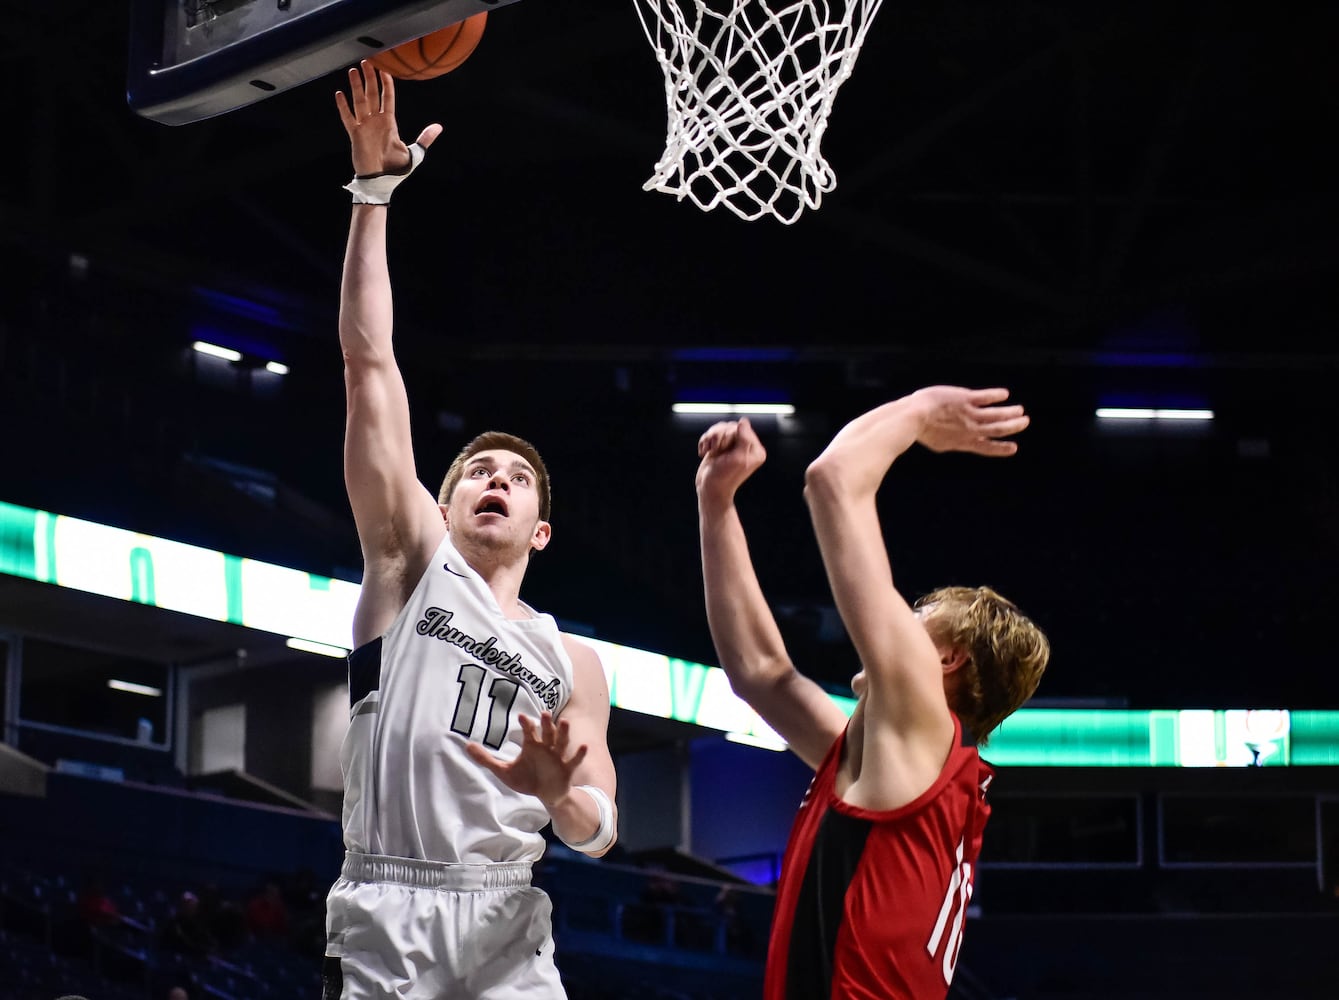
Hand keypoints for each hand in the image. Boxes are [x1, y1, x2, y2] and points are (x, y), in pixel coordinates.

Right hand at [335, 61, 442, 176]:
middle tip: (367, 61)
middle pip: (372, 94)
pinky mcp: (355, 135)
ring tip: (353, 70)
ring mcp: (365, 126)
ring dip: (356, 86)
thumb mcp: (415, 153)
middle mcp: (376, 121)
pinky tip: (339, 94)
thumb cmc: (396, 168)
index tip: (385, 68)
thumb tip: (439, 127)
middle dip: (370, 78)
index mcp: (389, 122)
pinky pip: (348, 118)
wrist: (382, 181)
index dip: (387, 83)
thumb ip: (425, 138)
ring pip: (360, 101)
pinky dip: (343, 107)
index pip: (388, 98)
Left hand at [464, 711, 586, 806]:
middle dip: (546, 723)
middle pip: (547, 733)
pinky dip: (579, 754)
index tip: (521, 716)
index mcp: (532, 746)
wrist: (546, 794)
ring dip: (563, 733)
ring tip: (565, 722)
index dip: (526, 724)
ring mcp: (558, 758)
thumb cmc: (526, 778)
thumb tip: (466, 746)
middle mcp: (546, 748)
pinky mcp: (567, 769)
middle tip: (545, 713)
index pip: (529, 732)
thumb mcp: (504, 770)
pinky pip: (574, 761)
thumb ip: (486, 759)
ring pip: (562, 743)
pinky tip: (584, 746)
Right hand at [696, 418, 766, 503]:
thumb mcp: (738, 459)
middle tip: (716, 452)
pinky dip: (705, 441)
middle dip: (718, 437)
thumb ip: (744, 439)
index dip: (729, 435)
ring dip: (710, 439)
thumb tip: (743, 422)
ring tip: (709, 451)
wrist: (710, 489)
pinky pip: (712, 434)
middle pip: (729, 427)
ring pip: (719, 429)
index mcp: (754, 450)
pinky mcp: (720, 447)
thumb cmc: (724, 478)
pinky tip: (704, 452)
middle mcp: (745, 447)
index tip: (724, 449)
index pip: (741, 428)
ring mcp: (732, 447)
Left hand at [913, 386, 1029, 455]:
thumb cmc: (919, 429)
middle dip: (1013, 426)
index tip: (1013, 448)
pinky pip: (986, 397)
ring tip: (1020, 410)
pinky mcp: (965, 399)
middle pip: (997, 430)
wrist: (913, 417)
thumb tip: (950, 444)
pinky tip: (1004, 394)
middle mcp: (970, 430)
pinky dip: (997, 396)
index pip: (986, 447)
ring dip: (1010, 412)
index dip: (1001, 448)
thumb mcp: (936, 442)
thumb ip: (948, 441)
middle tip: (1024, 422)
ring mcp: (969, 414)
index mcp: (962, 442)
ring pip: (996, 414)